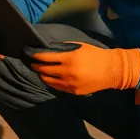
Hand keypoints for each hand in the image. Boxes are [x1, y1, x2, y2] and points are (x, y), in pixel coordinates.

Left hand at [24, 41, 139, 94]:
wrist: (111, 71)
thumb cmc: (95, 55)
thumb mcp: (79, 46)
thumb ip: (63, 48)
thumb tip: (48, 49)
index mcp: (69, 59)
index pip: (45, 57)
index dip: (34, 55)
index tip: (28, 52)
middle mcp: (67, 73)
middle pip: (44, 70)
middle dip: (36, 65)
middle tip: (32, 61)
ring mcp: (70, 84)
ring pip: (48, 80)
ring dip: (42, 74)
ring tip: (39, 69)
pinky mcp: (73, 92)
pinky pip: (57, 87)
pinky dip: (51, 81)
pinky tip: (49, 76)